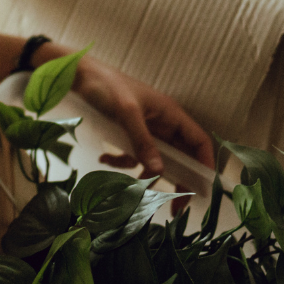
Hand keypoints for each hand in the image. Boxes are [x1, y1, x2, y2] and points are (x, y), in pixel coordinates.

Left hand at [68, 54, 215, 178]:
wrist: (79, 74)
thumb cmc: (106, 86)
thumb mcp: (126, 112)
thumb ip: (142, 141)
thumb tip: (159, 172)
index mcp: (170, 114)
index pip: (198, 141)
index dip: (205, 164)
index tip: (201, 190)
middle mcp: (162, 123)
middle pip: (180, 157)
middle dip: (178, 181)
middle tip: (175, 208)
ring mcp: (146, 129)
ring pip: (156, 160)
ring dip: (146, 175)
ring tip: (135, 191)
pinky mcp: (128, 133)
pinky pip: (133, 155)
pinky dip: (122, 161)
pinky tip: (105, 158)